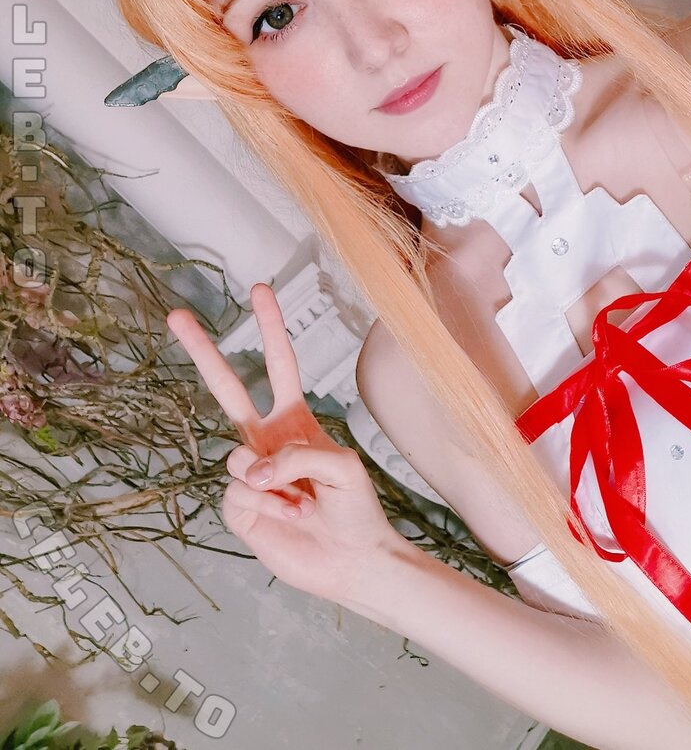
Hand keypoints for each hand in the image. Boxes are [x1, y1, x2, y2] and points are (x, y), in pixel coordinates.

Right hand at [166, 283, 399, 605]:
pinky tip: (291, 518)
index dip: (270, 328)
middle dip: (203, 351)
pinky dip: (268, 507)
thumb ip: (296, 454)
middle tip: (176, 314)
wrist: (351, 560)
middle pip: (227, 389)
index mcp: (296, 419)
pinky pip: (237, 495)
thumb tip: (248, 468)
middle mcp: (266, 440)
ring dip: (274, 482)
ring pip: (236, 457)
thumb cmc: (355, 508)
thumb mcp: (341, 466)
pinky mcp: (238, 508)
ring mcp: (248, 473)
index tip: (260, 288)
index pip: (279, 364)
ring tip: (304, 503)